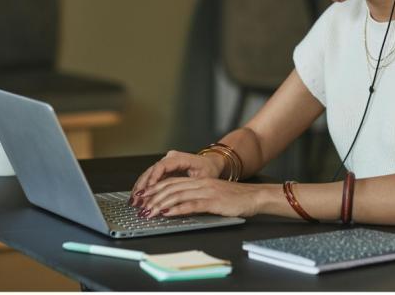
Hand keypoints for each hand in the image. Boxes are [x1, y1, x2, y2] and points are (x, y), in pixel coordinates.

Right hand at [129, 150, 220, 205]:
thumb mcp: (203, 178)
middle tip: (137, 200)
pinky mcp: (164, 170)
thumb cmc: (209, 169)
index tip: (148, 190)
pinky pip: (152, 178)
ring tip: (134, 202)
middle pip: (152, 171)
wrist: (211, 163)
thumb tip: (176, 199)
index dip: (153, 178)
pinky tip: (138, 198)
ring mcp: (166, 163)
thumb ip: (189, 187)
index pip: (162, 166)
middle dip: (143, 186)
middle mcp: (170, 158)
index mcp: (180, 158)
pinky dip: (145, 189)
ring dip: (141, 188)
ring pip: (149, 175)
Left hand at [137, 177, 261, 218]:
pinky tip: (168, 213)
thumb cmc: (235, 198)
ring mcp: (206, 192)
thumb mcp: (213, 194)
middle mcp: (200, 184)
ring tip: (149, 211)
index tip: (142, 196)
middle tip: (140, 206)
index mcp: (199, 181)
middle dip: (152, 197)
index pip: (171, 182)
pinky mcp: (213, 202)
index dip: (155, 188)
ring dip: (160, 204)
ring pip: (177, 195)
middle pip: (171, 188)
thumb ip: (197, 196)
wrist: (255, 196)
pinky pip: (192, 204)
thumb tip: (177, 205)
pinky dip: (177, 209)